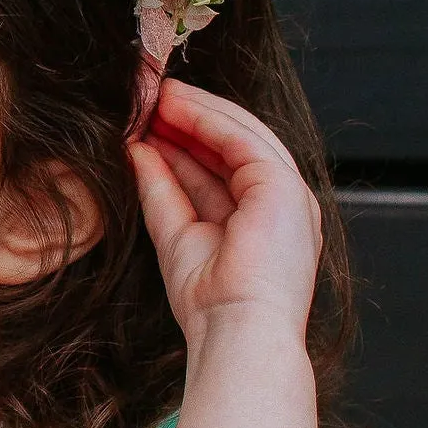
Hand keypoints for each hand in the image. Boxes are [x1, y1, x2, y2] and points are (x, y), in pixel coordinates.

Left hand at [128, 82, 322, 351]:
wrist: (236, 332)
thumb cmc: (212, 306)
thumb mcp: (177, 236)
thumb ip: (161, 192)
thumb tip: (138, 152)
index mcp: (264, 223)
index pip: (224, 169)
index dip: (188, 142)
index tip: (151, 125)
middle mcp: (281, 206)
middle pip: (235, 146)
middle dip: (192, 120)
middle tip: (151, 100)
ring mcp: (288, 194)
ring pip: (241, 134)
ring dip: (197, 110)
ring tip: (157, 95)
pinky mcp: (283, 186)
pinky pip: (241, 138)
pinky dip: (206, 119)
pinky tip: (173, 107)